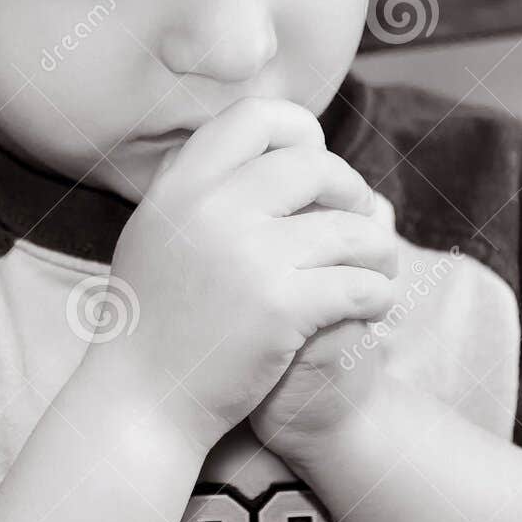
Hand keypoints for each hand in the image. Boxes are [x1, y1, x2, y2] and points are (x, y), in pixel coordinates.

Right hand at [79, 98, 398, 453]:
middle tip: (357, 217)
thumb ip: (195, 185)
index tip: (316, 163)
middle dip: (350, 189)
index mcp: (181, 187)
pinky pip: (359, 282)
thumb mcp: (155, 233)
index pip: (254, 118)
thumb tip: (254, 140)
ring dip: (378, 247)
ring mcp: (249, 256)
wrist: (141, 403)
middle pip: (314, 165)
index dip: (299, 130)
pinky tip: (375, 305)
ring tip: (379, 266)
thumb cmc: (153, 323)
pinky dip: (378, 293)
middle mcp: (212, 210)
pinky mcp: (281, 307)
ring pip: (351, 227)